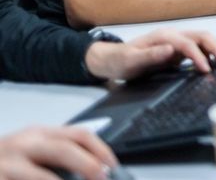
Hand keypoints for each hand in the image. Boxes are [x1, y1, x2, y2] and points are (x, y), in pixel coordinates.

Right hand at [0, 126, 116, 179]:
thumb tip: (98, 171)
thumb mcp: (31, 152)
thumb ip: (58, 156)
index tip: (113, 166)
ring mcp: (5, 165)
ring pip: (44, 176)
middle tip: (102, 179)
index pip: (78, 134)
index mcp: (38, 135)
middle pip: (63, 149)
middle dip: (88, 165)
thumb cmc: (5, 163)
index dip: (100, 150)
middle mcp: (22, 145)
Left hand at [84, 29, 215, 80]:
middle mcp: (172, 36)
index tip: (206, 70)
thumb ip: (151, 55)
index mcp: (163, 37)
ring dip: (214, 50)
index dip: (199, 56)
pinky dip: (208, 55)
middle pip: (201, 36)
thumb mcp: (130, 60)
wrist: (111, 60)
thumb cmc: (120, 60)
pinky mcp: (176, 51)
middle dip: (215, 48)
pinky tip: (211, 65)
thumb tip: (170, 50)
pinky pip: (197, 49)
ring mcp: (175, 42)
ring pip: (202, 40)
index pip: (187, 43)